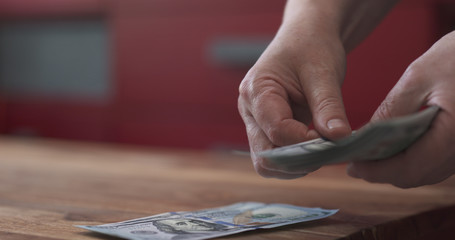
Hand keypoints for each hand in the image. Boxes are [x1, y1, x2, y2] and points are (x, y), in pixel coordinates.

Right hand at [238, 20, 350, 178]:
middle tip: (327, 149)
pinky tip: (315, 147)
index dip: (305, 141)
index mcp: (257, 91)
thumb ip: (328, 107)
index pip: (276, 131)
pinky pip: (276, 156)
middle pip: (265, 155)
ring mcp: (256, 122)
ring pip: (267, 162)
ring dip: (296, 165)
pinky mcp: (266, 130)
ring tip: (322, 148)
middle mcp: (249, 110)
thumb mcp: (323, 73)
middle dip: (298, 160)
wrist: (306, 38)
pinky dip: (296, 160)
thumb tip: (340, 139)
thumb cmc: (311, 47)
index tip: (332, 136)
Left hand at [347, 31, 454, 187]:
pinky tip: (393, 150)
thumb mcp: (418, 77)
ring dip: (397, 169)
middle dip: (383, 173)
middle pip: (417, 175)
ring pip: (427, 173)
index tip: (352, 166)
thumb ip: (392, 110)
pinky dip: (413, 161)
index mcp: (453, 133)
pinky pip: (437, 163)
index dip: (377, 171)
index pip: (410, 167)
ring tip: (368, 159)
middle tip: (355, 164)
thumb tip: (364, 136)